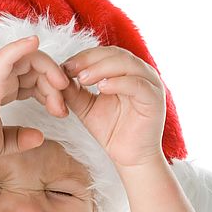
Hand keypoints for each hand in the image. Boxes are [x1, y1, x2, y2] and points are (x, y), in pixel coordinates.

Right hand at [0, 36, 69, 166]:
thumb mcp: (6, 141)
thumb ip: (22, 137)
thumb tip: (40, 137)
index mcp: (1, 89)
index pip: (33, 79)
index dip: (51, 91)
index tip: (61, 112)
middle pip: (35, 68)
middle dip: (55, 85)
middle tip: (63, 109)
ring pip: (29, 60)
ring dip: (50, 72)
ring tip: (62, 90)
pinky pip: (7, 55)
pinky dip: (21, 46)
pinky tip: (35, 41)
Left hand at [61, 46, 166, 166]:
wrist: (130, 158)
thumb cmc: (112, 131)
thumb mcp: (86, 107)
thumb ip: (74, 91)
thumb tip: (57, 75)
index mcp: (126, 71)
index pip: (104, 53)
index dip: (84, 57)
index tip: (64, 66)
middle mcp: (140, 73)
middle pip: (115, 54)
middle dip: (90, 59)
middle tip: (70, 69)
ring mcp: (150, 84)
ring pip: (126, 64)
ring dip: (102, 68)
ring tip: (82, 78)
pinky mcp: (155, 99)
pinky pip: (137, 84)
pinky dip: (118, 83)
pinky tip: (101, 88)